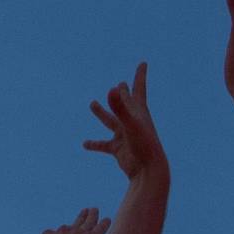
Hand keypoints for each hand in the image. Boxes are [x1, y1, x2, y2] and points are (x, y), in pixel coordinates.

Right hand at [32, 208, 108, 233]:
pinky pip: (101, 228)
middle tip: (83, 213)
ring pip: (87, 221)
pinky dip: (105, 223)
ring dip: (92, 215)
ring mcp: (79, 233)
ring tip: (94, 210)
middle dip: (78, 218)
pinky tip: (108, 220)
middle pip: (72, 224)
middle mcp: (64, 231)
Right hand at [82, 62, 166, 182]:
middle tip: (120, 84)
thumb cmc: (143, 145)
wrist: (148, 170)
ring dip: (102, 112)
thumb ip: (120, 107)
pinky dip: (94, 144)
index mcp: (139, 111)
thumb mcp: (130, 123)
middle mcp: (132, 121)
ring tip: (92, 104)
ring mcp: (125, 135)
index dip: (140, 75)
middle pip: (126, 103)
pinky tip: (85, 144)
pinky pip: (104, 144)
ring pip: (111, 121)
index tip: (143, 63)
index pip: (139, 88)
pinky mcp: (119, 149)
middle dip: (123, 93)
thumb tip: (112, 89)